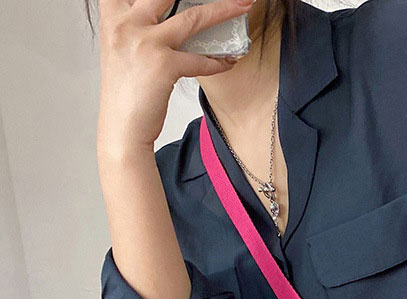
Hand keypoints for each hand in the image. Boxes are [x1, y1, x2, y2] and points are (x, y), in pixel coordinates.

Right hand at [96, 0, 255, 156]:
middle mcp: (126, 24)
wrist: (122, 129)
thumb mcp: (121, 49)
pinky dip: (218, 62)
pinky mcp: (163, 65)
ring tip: (243, 5)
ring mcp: (145, 43)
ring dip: (223, 9)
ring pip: (193, 17)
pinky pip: (200, 60)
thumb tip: (162, 17)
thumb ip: (136, 27)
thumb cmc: (125, 93)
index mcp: (113, 17)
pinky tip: (228, 61)